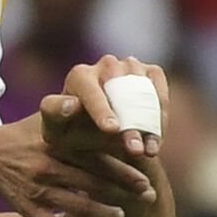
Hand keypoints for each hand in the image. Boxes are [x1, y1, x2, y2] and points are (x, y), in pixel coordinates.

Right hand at [0, 114, 155, 216]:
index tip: (148, 177)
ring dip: (103, 213)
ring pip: (76, 205)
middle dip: (123, 191)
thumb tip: (96, 106)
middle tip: (148, 197)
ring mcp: (37, 189)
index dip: (124, 168)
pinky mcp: (26, 208)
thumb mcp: (48, 118)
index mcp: (57, 143)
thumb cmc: (28, 134)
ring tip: (122, 216)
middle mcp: (47, 166)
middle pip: (92, 181)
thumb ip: (74, 114)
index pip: (96, 157)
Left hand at [40, 56, 169, 159]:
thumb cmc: (70, 130)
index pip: (91, 92)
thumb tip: (71, 103)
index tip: (111, 129)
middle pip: (122, 94)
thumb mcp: (55, 127)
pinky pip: (160, 96)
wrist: (95, 132)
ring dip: (150, 124)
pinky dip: (160, 120)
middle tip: (134, 150)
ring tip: (149, 151)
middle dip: (130, 124)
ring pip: (144, 95)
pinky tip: (154, 143)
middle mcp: (106, 65)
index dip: (102, 110)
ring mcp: (131, 66)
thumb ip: (55, 112)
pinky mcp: (152, 73)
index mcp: (79, 76)